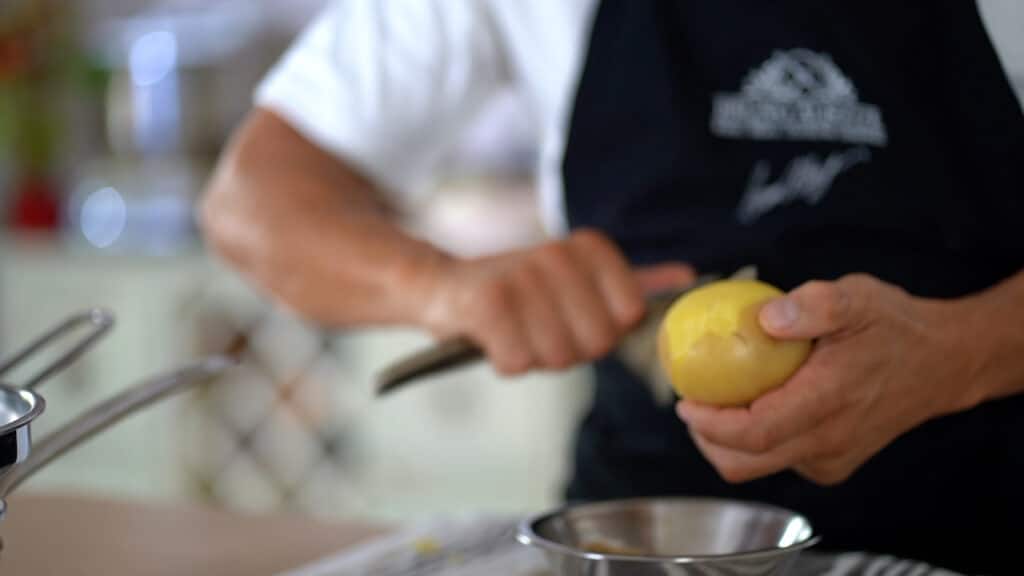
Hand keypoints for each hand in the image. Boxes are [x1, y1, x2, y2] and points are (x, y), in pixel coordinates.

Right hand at [417, 229, 694, 374]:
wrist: (442, 285)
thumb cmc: (518, 290)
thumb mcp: (578, 279)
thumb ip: (632, 283)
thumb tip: (689, 279)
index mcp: (587, 246)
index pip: (629, 315)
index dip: (602, 329)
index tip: (574, 316)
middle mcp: (557, 253)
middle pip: (596, 342)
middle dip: (569, 348)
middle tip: (540, 327)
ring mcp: (522, 275)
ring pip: (558, 356)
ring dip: (534, 356)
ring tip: (516, 331)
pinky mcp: (487, 302)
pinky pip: (519, 361)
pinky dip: (505, 360)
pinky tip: (494, 339)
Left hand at [676, 274, 973, 484]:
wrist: (943, 362)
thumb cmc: (894, 326)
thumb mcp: (856, 298)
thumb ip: (814, 304)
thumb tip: (765, 317)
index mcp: (827, 404)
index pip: (754, 432)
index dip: (709, 423)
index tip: (683, 400)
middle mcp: (827, 442)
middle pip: (744, 461)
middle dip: (705, 438)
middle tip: (690, 401)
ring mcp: (831, 458)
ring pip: (759, 465)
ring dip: (727, 439)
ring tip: (715, 400)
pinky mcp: (834, 462)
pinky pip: (780, 458)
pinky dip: (754, 439)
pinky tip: (752, 402)